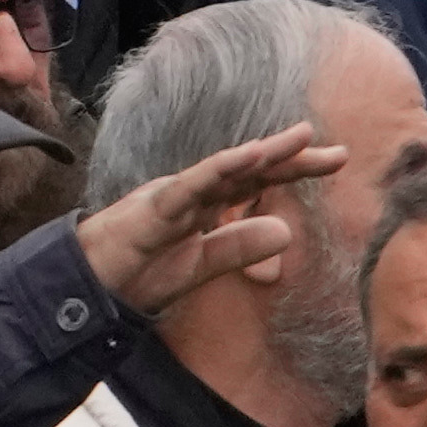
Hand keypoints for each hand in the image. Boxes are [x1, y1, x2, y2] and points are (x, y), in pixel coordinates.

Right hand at [73, 116, 344, 314]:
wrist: (88, 286)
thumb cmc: (139, 272)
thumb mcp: (200, 266)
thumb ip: (238, 247)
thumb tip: (287, 231)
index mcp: (206, 204)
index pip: (257, 181)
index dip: (295, 169)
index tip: (335, 160)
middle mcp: (194, 191)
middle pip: (250, 168)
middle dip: (292, 157)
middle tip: (338, 151)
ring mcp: (174, 195)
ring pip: (225, 168)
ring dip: (263, 153)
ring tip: (302, 139)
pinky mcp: (155, 207)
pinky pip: (193, 185)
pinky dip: (221, 169)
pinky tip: (250, 157)